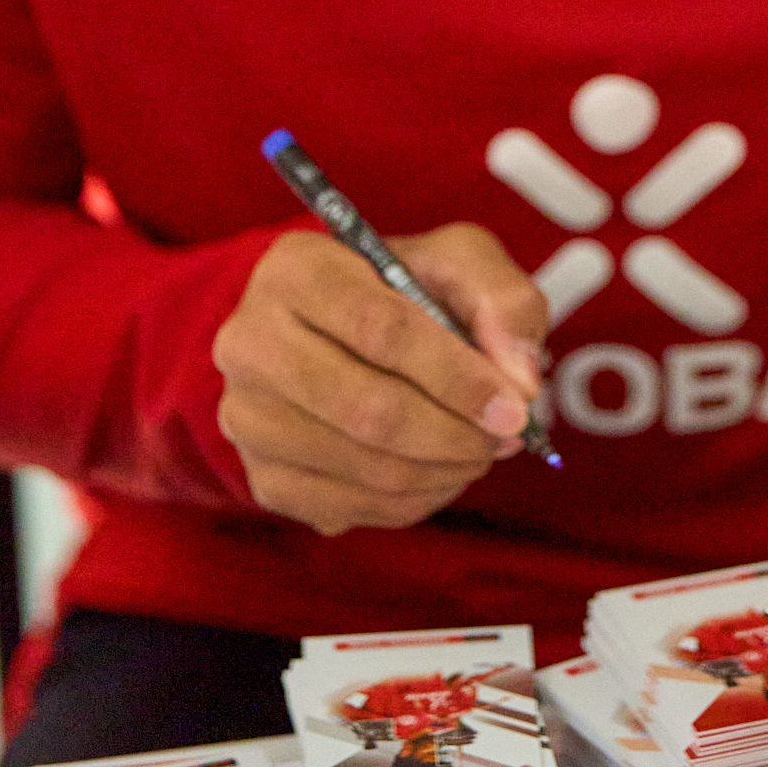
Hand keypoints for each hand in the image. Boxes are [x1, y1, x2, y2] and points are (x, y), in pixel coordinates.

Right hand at [213, 223, 547, 534]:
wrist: (335, 327)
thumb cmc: (401, 286)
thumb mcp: (459, 261)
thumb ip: (503, 301)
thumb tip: (520, 381)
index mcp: (297, 269)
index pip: (381, 329)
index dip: (456, 375)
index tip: (515, 405)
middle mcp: (251, 341)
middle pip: (368, 408)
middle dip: (456, 432)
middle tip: (510, 435)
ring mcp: (247, 416)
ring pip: (363, 465)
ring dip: (444, 469)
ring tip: (484, 448)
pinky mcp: (262, 475)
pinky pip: (350, 506)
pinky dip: (415, 499)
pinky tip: (443, 469)